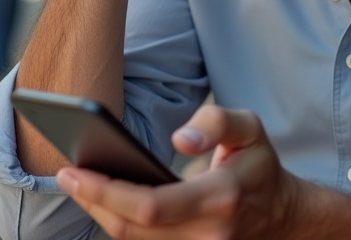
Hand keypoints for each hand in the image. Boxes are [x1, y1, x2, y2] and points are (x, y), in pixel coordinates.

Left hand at [57, 105, 299, 238]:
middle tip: (66, 174)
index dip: (105, 191)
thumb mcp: (251, 128)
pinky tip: (102, 203)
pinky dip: (119, 226)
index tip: (74, 171)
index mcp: (220, 198)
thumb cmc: (258, 166)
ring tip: (79, 185)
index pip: (149, 206)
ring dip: (101, 215)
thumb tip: (182, 139)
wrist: (284, 217)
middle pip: (131, 229)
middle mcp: (207, 236)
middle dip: (92, 202)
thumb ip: (217, 122)